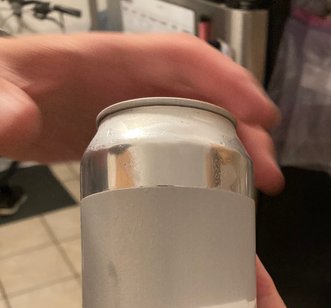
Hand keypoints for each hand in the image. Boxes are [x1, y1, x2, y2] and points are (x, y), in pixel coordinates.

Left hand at [0, 32, 282, 193]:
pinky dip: (205, 160)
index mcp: (111, 61)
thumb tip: (16, 120)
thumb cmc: (0, 86)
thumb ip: (4, 104)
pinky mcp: (127, 135)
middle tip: (267, 173)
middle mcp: (132, 82)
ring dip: (234, 148)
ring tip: (255, 185)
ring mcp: (133, 109)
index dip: (229, 81)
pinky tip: (215, 187)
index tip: (261, 117)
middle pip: (206, 95)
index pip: (184, 60)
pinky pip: (179, 143)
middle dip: (245, 128)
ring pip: (199, 120)